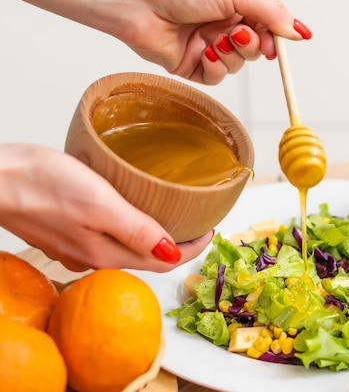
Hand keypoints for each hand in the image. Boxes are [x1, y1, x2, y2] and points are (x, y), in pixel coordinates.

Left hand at [0, 0, 311, 84]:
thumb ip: (270, 12)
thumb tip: (298, 30)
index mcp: (234, 3)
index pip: (267, 25)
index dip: (276, 36)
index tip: (284, 42)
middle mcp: (221, 24)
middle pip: (256, 48)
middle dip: (254, 45)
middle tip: (244, 37)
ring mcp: (207, 45)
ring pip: (238, 64)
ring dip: (234, 55)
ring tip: (219, 39)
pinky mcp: (191, 65)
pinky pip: (217, 76)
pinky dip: (217, 67)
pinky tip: (206, 52)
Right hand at [0, 144, 212, 271]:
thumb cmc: (40, 184)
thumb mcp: (99, 203)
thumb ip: (136, 230)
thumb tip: (172, 253)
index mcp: (106, 251)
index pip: (162, 260)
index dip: (191, 249)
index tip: (211, 232)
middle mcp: (92, 256)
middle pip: (146, 258)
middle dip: (177, 246)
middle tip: (198, 226)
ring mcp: (76, 246)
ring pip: (126, 248)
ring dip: (153, 238)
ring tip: (172, 218)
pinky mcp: (64, 232)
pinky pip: (106, 238)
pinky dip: (128, 230)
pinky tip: (130, 214)